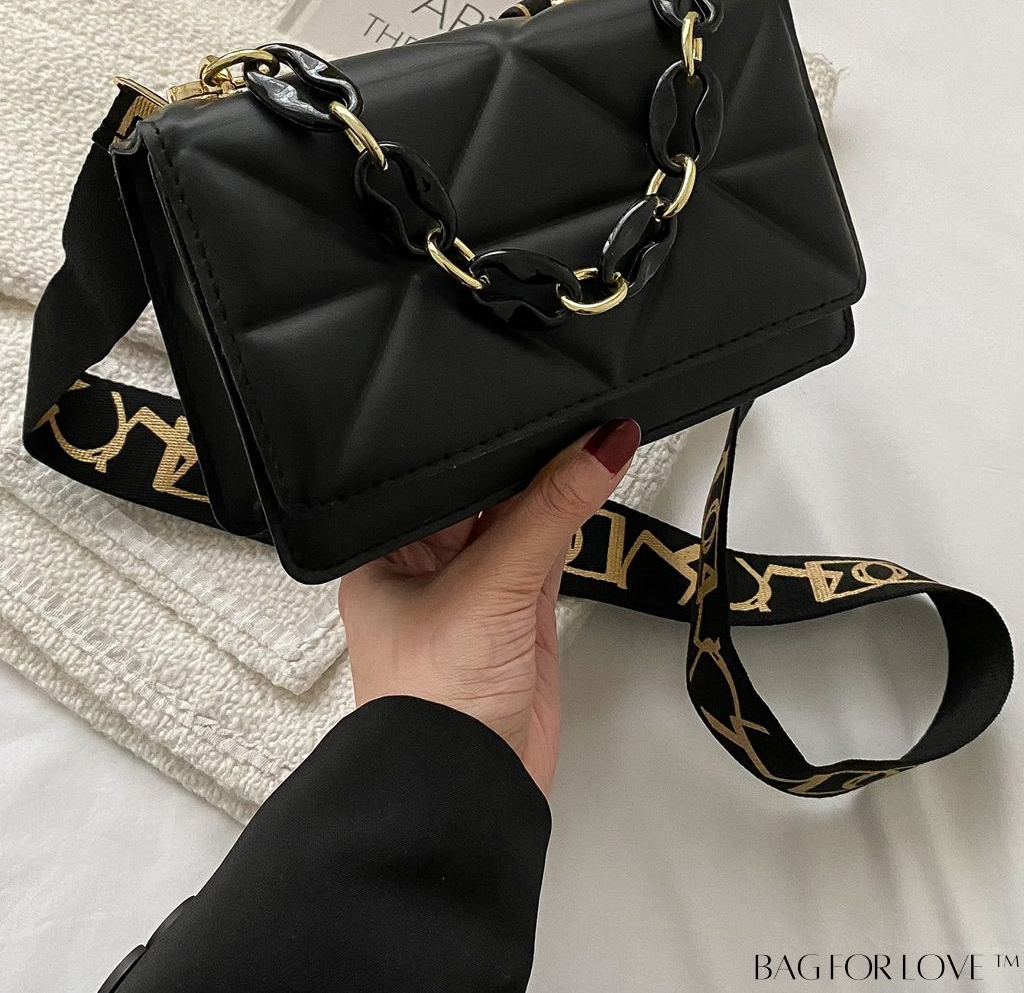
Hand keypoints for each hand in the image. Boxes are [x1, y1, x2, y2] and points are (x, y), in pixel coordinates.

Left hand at [339, 419, 639, 795]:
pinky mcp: (518, 617)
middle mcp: (426, 567)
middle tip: (569, 401)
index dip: (478, 440)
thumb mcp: (490, 586)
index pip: (436, 478)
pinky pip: (545, 553)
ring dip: (552, 485)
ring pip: (518, 520)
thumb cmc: (435, 696)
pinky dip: (568, 522)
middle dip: (521, 457)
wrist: (468, 794)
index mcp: (386, 552)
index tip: (519, 390)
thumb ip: (549, 513)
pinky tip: (590, 478)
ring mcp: (476, 592)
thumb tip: (603, 444)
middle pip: (481, 495)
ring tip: (592, 427)